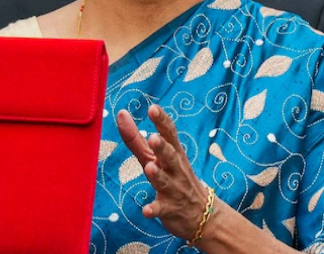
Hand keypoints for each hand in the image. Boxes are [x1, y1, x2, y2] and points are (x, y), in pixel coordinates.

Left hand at [117, 105, 210, 241]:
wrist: (203, 214)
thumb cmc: (174, 177)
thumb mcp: (157, 157)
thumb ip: (137, 138)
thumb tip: (121, 113)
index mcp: (174, 153)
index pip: (170, 134)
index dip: (162, 121)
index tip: (153, 108)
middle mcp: (175, 169)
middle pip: (170, 156)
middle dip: (162, 147)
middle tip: (154, 138)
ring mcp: (174, 190)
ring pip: (165, 182)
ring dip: (158, 175)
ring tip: (150, 168)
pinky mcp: (170, 210)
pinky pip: (161, 210)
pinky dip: (154, 210)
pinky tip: (146, 211)